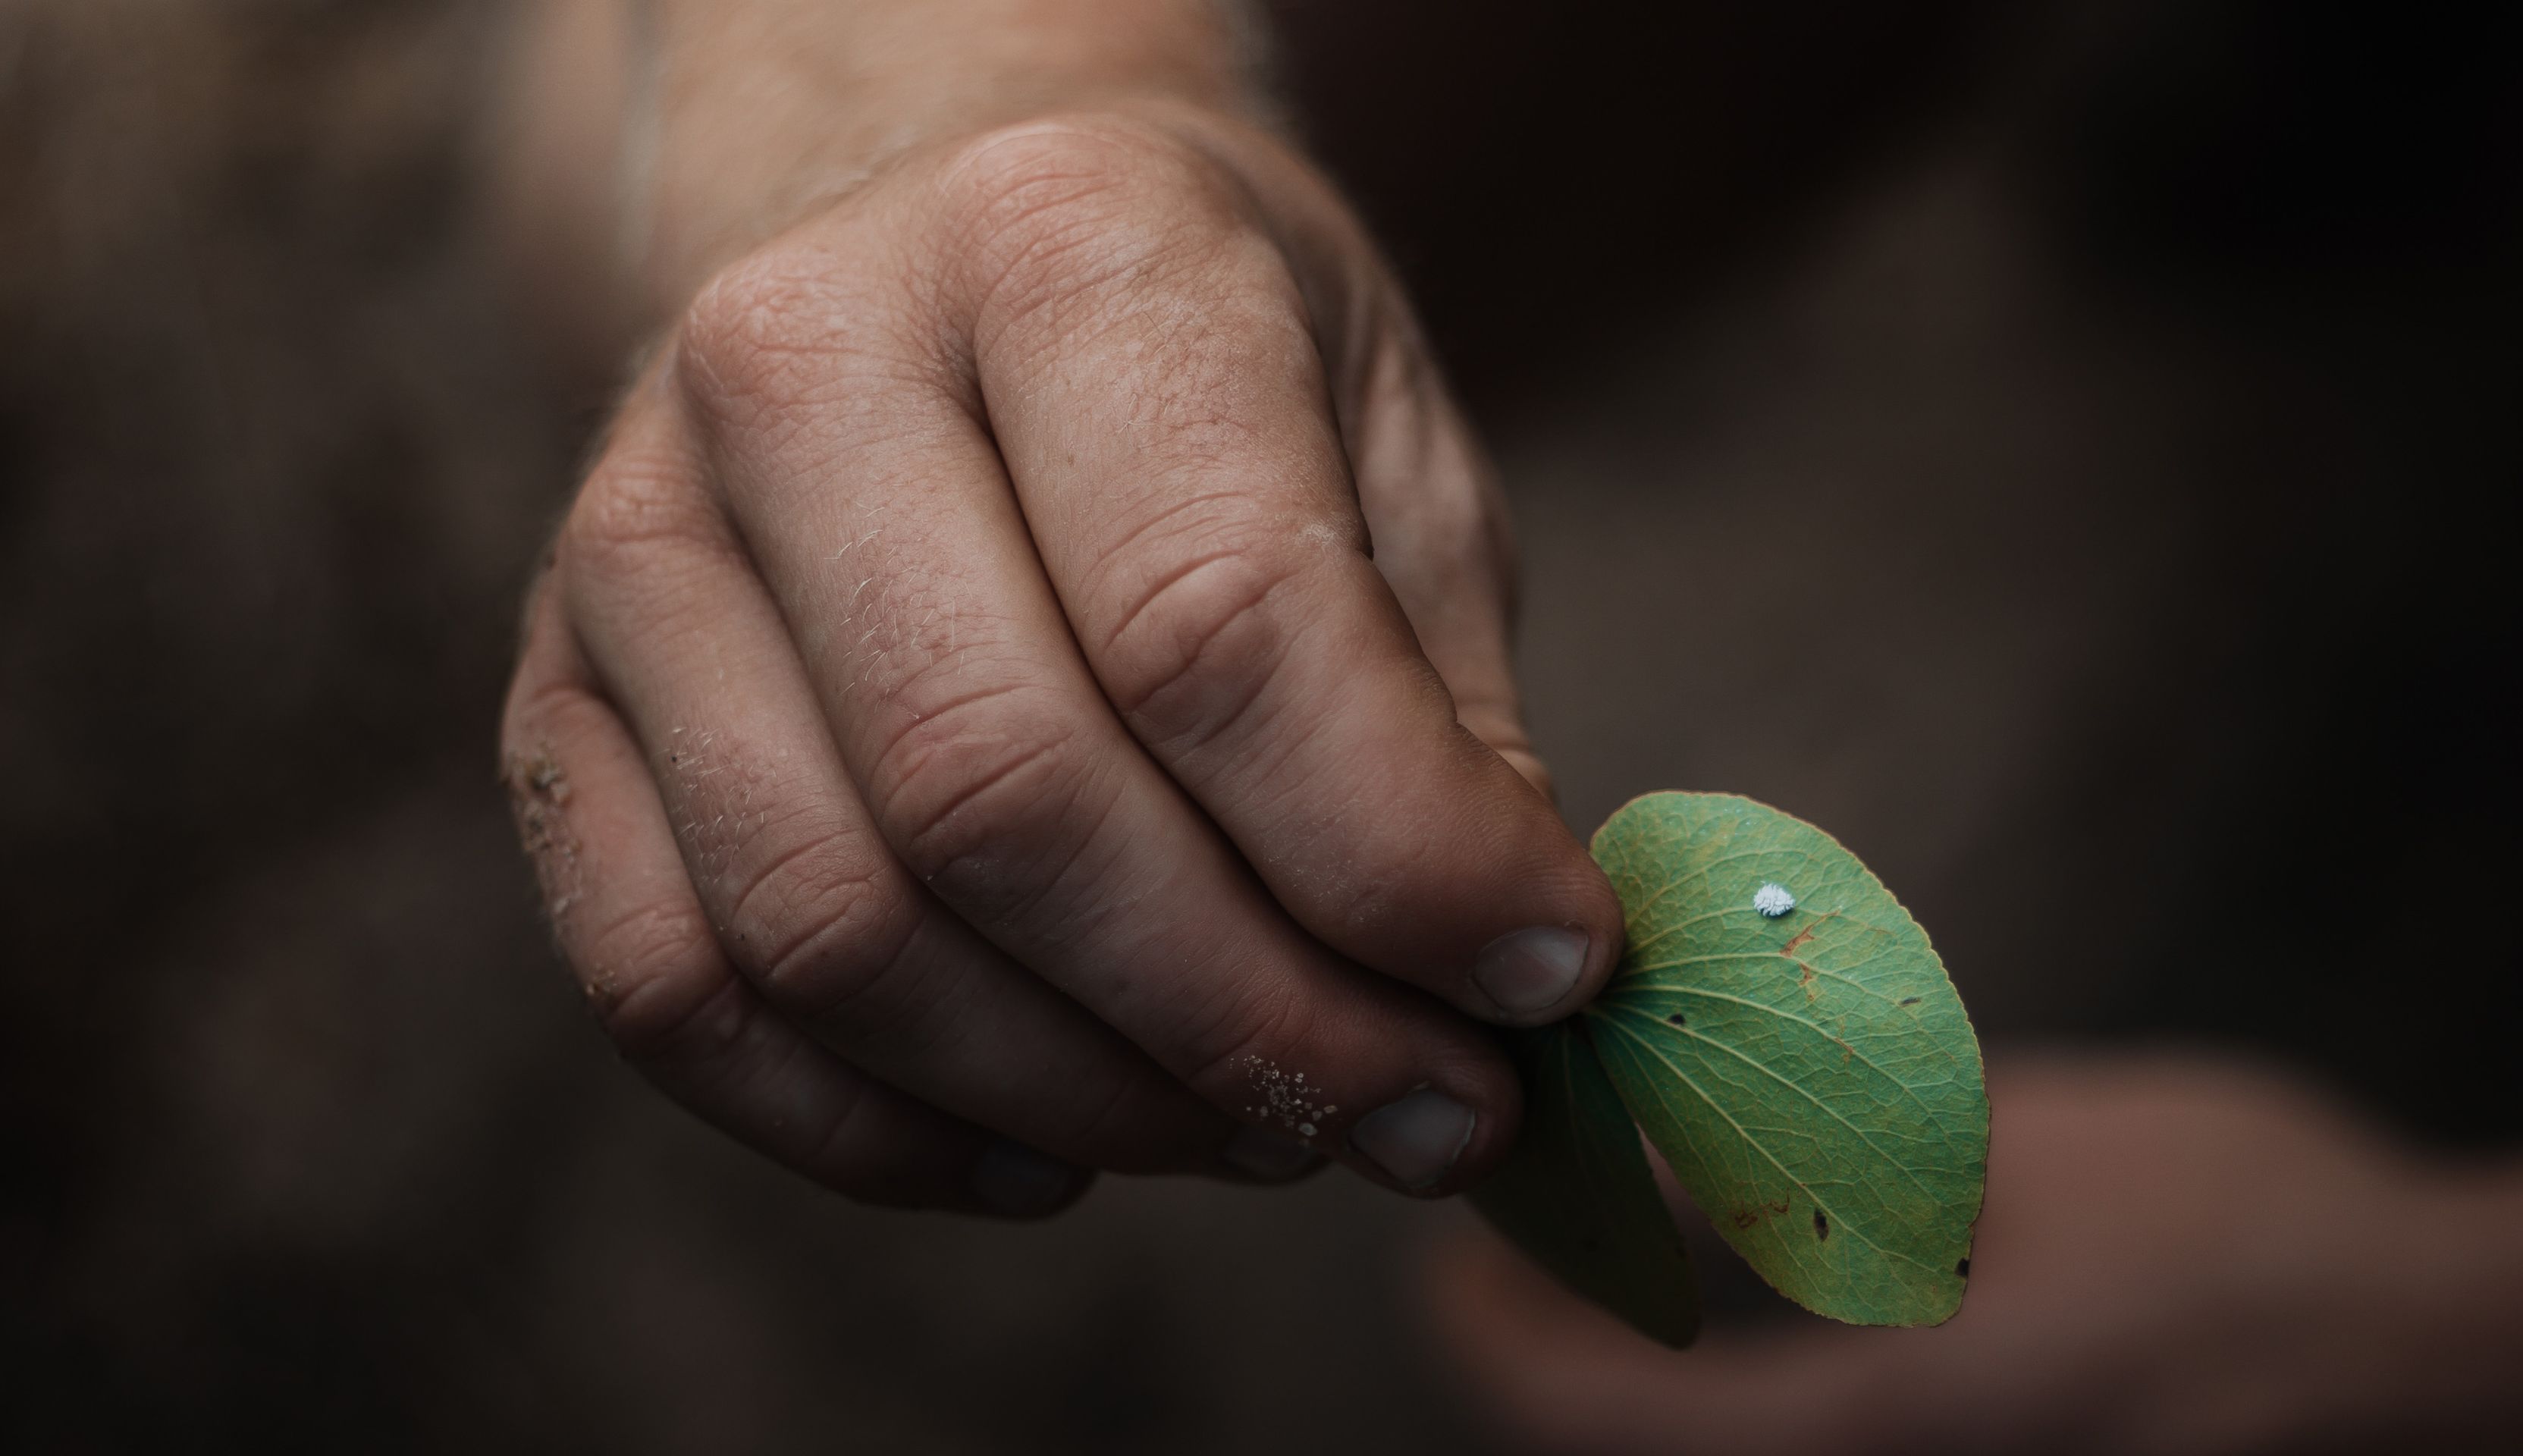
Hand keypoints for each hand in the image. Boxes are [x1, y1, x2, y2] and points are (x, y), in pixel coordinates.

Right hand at [499, 102, 1621, 1216]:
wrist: (948, 245)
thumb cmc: (1216, 363)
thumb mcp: (1393, 456)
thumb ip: (1439, 722)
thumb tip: (1504, 997)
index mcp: (1060, 245)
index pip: (1216, 628)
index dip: (1401, 860)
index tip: (1547, 974)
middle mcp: (801, 363)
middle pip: (1007, 804)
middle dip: (1256, 1025)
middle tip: (1424, 1110)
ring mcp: (637, 537)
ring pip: (835, 932)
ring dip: (1090, 1103)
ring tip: (1271, 1125)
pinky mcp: (550, 697)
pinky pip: (677, 994)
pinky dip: (883, 1134)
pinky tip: (1057, 1154)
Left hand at [1430, 1054, 2522, 1454]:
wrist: (2484, 1365)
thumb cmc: (2271, 1239)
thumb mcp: (2043, 1154)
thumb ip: (1857, 1141)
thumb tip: (1691, 1115)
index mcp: (1889, 1433)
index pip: (1594, 1427)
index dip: (1495, 1339)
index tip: (1462, 1253)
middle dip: (1574, 1356)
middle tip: (1551, 1239)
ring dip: (1671, 1384)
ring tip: (1660, 1259)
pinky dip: (1781, 1401)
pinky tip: (1802, 1304)